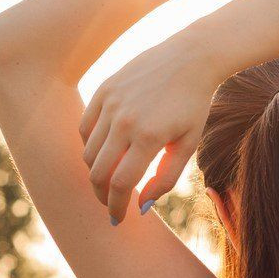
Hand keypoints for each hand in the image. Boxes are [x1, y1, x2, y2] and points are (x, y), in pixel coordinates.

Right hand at [79, 35, 218, 223]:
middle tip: (111, 204)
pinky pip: (85, 127)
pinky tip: (105, 152)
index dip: (116, 207)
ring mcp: (110, 103)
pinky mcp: (103, 90)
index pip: (120, 184)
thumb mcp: (188, 144)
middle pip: (97, 172)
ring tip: (111, 178)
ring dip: (96, 172)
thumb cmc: (193, 105)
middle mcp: (124, 120)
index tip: (118, 219)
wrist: (190, 58)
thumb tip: (141, 206)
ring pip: (88, 152)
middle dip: (102, 195)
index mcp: (148, 137)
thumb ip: (165, 178)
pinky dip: (90, 146)